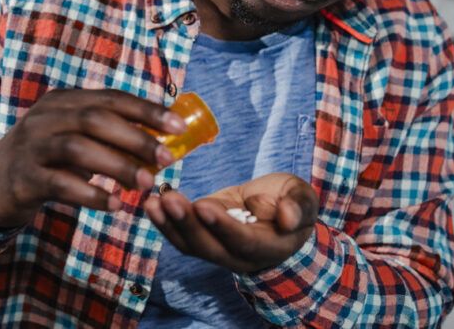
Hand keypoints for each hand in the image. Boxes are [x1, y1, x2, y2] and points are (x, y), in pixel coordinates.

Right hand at [0, 89, 185, 230]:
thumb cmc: (43, 160)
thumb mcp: (71, 137)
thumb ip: (107, 136)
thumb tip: (161, 145)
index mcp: (63, 102)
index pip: (110, 98)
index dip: (146, 110)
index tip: (179, 127)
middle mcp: (45, 117)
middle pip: (96, 118)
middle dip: (137, 138)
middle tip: (167, 160)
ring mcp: (31, 146)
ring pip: (78, 148)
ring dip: (117, 166)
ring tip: (145, 185)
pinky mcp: (23, 178)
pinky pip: (60, 183)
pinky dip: (90, 193)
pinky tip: (113, 204)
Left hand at [144, 172, 317, 273]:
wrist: (276, 211)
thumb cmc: (291, 203)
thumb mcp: (303, 198)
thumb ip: (298, 207)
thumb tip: (288, 218)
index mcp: (269, 247)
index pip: (243, 242)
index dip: (223, 227)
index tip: (204, 207)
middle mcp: (239, 256)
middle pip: (209, 247)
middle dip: (187, 224)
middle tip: (170, 200)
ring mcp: (218, 248)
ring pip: (190, 244)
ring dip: (169, 224)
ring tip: (154, 201)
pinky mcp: (201, 236)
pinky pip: (180, 235)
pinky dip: (163, 222)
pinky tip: (151, 204)